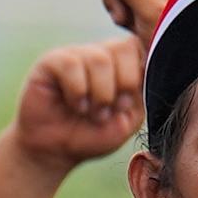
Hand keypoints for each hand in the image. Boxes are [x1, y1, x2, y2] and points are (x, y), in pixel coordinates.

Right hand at [5, 38, 142, 174]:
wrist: (55, 151)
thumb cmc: (92, 135)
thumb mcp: (127, 119)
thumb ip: (141, 93)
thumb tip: (147, 67)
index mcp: (121, 64)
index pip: (141, 46)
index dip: (139, 74)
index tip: (127, 103)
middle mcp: (99, 54)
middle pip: (124, 47)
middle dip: (123, 84)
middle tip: (110, 110)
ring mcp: (75, 55)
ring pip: (99, 59)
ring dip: (100, 94)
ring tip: (91, 113)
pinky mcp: (51, 62)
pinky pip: (71, 65)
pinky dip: (78, 91)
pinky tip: (76, 105)